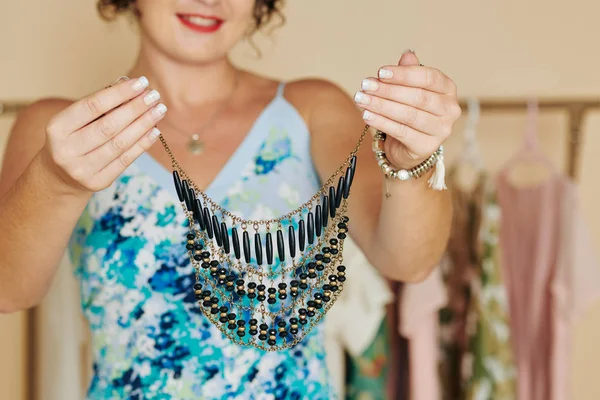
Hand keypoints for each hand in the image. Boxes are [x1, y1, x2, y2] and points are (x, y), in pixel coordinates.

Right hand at [40, 76, 166, 192]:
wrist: (60, 176)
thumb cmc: (73, 139)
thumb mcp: (77, 120)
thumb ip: (100, 104)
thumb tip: (131, 86)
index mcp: (57, 128)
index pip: (93, 106)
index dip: (120, 93)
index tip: (140, 83)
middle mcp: (66, 150)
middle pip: (109, 126)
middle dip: (136, 108)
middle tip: (155, 96)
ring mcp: (82, 169)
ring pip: (120, 143)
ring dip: (144, 124)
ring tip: (159, 110)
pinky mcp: (98, 182)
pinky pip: (126, 160)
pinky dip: (143, 144)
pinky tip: (154, 130)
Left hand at [354, 50, 460, 168]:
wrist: (407, 146)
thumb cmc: (408, 111)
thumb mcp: (408, 89)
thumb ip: (409, 72)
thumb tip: (407, 54)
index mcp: (448, 89)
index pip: (428, 77)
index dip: (403, 74)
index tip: (380, 72)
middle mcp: (450, 109)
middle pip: (418, 97)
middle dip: (388, 90)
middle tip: (365, 85)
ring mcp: (441, 130)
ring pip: (408, 115)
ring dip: (381, 105)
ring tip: (361, 99)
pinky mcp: (426, 147)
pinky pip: (401, 131)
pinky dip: (381, 122)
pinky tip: (366, 115)